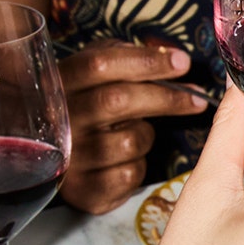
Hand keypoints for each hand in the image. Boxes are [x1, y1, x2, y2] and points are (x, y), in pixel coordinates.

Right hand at [58, 40, 209, 213]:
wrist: (47, 158)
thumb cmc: (83, 107)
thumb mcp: (91, 74)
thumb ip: (122, 56)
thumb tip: (170, 54)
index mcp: (60, 84)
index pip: (101, 64)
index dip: (145, 61)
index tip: (182, 62)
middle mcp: (61, 121)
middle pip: (119, 101)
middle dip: (166, 97)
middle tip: (196, 97)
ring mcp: (70, 158)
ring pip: (130, 141)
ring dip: (147, 136)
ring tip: (137, 131)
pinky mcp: (84, 190)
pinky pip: (130, 175)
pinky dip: (138, 166)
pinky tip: (127, 159)